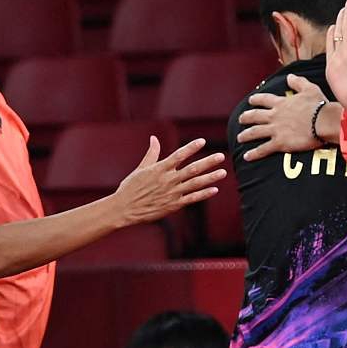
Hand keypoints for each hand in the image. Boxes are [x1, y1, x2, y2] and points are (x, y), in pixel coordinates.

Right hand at [112, 136, 227, 223]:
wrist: (123, 209)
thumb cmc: (130, 188)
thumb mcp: (141, 169)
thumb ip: (152, 154)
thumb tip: (154, 138)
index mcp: (159, 169)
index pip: (178, 155)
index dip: (191, 148)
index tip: (202, 141)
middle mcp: (167, 180)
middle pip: (192, 169)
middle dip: (208, 162)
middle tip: (221, 156)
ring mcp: (171, 193)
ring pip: (195, 184)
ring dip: (210, 177)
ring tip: (223, 172)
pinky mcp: (173, 205)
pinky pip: (191, 198)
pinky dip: (203, 194)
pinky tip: (214, 189)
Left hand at [238, 76, 331, 161]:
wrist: (324, 122)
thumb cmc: (319, 105)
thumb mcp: (310, 89)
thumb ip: (298, 82)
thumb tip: (289, 76)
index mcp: (281, 103)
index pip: (264, 99)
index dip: (256, 99)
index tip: (250, 100)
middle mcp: (275, 116)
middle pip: (255, 116)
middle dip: (245, 117)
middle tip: (240, 119)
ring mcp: (275, 129)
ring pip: (255, 132)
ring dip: (245, 135)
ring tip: (239, 138)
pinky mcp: (279, 143)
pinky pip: (263, 149)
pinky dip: (253, 154)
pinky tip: (246, 157)